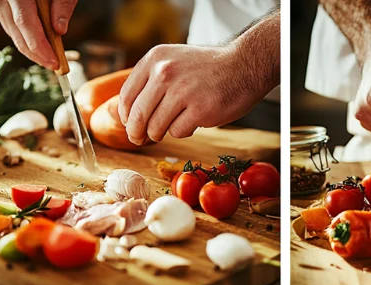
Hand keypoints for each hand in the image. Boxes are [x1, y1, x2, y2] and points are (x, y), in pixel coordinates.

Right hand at [0, 0, 76, 70]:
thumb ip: (62, 5)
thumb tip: (59, 31)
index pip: (26, 22)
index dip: (39, 46)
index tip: (54, 62)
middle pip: (16, 31)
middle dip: (35, 53)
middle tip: (55, 67)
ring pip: (11, 30)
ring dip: (29, 49)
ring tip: (49, 61)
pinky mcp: (1, 4)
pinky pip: (10, 25)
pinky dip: (24, 38)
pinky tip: (38, 48)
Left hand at [118, 42, 271, 144]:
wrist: (244, 65)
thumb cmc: (210, 68)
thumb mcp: (174, 60)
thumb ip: (153, 79)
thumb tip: (131, 111)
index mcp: (155, 60)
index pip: (127, 96)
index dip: (125, 116)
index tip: (129, 125)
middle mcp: (164, 73)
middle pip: (137, 115)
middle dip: (136, 132)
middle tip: (138, 139)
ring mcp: (182, 92)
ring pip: (156, 127)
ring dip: (160, 133)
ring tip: (170, 128)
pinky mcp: (200, 110)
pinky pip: (178, 132)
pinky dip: (183, 131)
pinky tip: (193, 121)